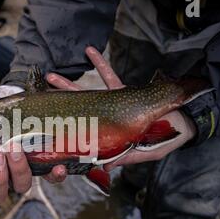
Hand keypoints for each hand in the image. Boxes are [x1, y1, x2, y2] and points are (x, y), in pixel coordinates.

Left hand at [46, 46, 195, 172]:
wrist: (181, 123)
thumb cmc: (162, 141)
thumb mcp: (143, 153)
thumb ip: (124, 157)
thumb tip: (104, 168)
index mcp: (107, 136)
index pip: (81, 136)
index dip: (66, 135)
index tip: (48, 132)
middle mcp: (104, 121)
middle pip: (74, 114)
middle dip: (56, 109)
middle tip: (38, 101)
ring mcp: (111, 105)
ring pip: (85, 95)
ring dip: (68, 85)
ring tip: (50, 76)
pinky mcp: (122, 91)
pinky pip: (108, 75)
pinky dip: (99, 64)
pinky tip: (89, 51)